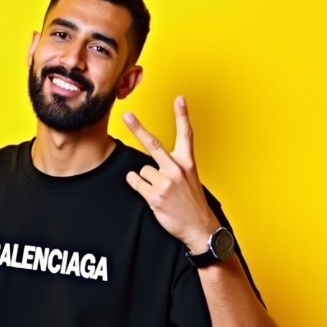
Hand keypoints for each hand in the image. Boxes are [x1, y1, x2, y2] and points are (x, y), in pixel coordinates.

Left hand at [123, 96, 218, 252]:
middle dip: (139, 128)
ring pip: (142, 170)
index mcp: (188, 163)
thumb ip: (175, 166)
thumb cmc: (192, 203)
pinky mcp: (155, 195)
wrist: (199, 227)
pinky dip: (137, 186)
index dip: (182, 115)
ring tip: (158, 191)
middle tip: (127, 115)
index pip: (186, 134)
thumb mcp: (190, 179)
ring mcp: (165, 183)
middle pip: (154, 144)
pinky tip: (150, 194)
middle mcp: (177, 170)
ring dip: (145, 179)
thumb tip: (151, 161)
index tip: (179, 99)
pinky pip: (135, 182)